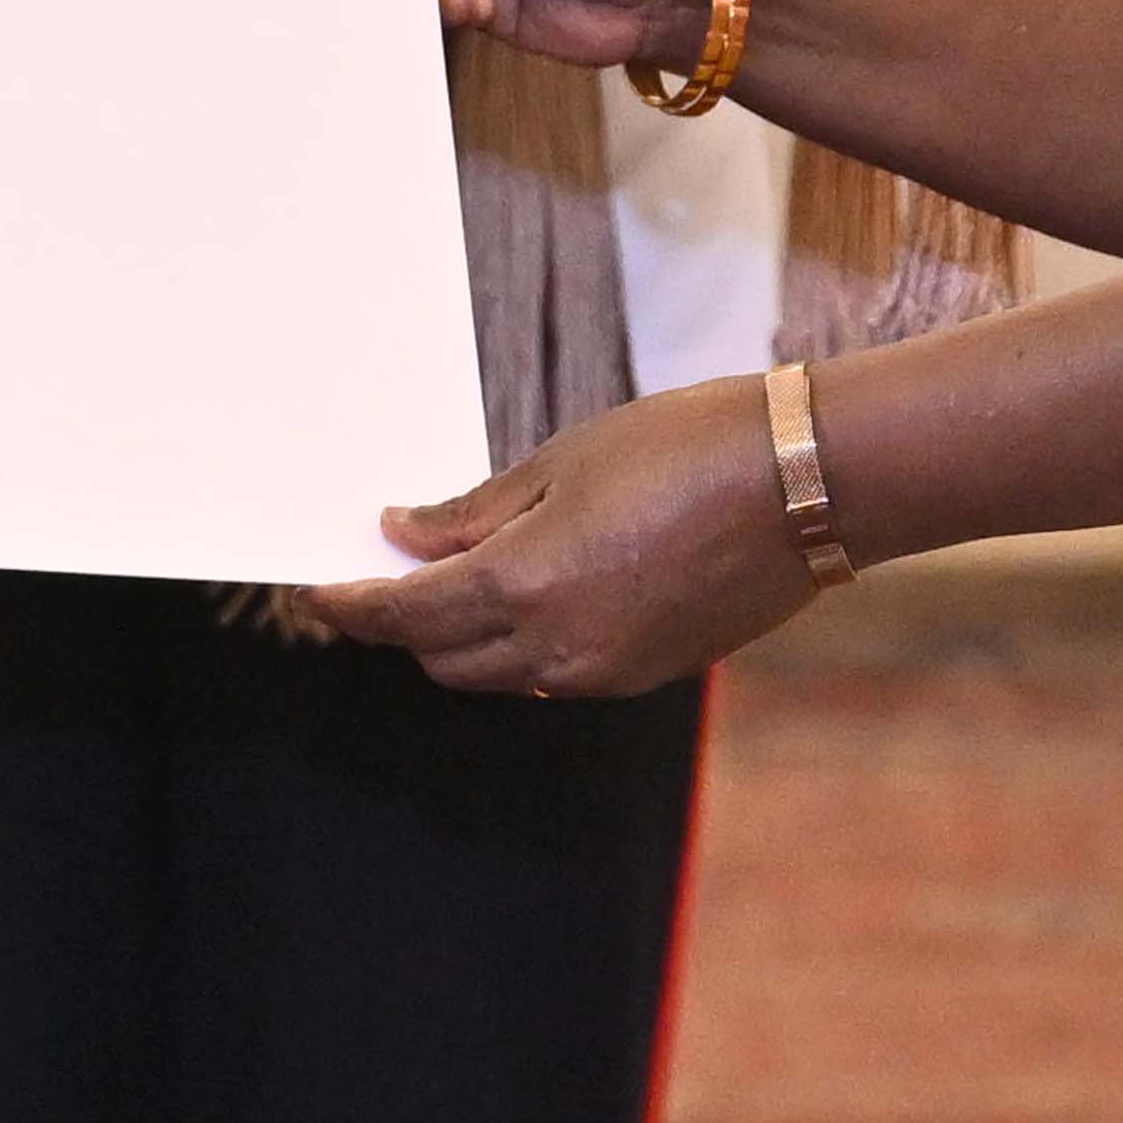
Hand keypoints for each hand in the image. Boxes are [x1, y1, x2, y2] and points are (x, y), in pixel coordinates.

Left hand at [300, 377, 819, 696]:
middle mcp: (555, 647)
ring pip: (500, 673)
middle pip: (442, 657)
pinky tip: (540, 589)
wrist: (804, 483)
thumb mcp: (563, 461)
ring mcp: (603, 670)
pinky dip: (526, 644)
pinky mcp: (646, 674)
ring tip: (464, 574)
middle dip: (404, 623)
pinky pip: (556, 673)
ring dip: (466, 638)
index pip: (403, 615)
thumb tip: (407, 535)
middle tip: (389, 573)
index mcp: (522, 586)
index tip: (317, 590)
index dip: (350, 606)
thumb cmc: (684, 447)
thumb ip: (475, 512)